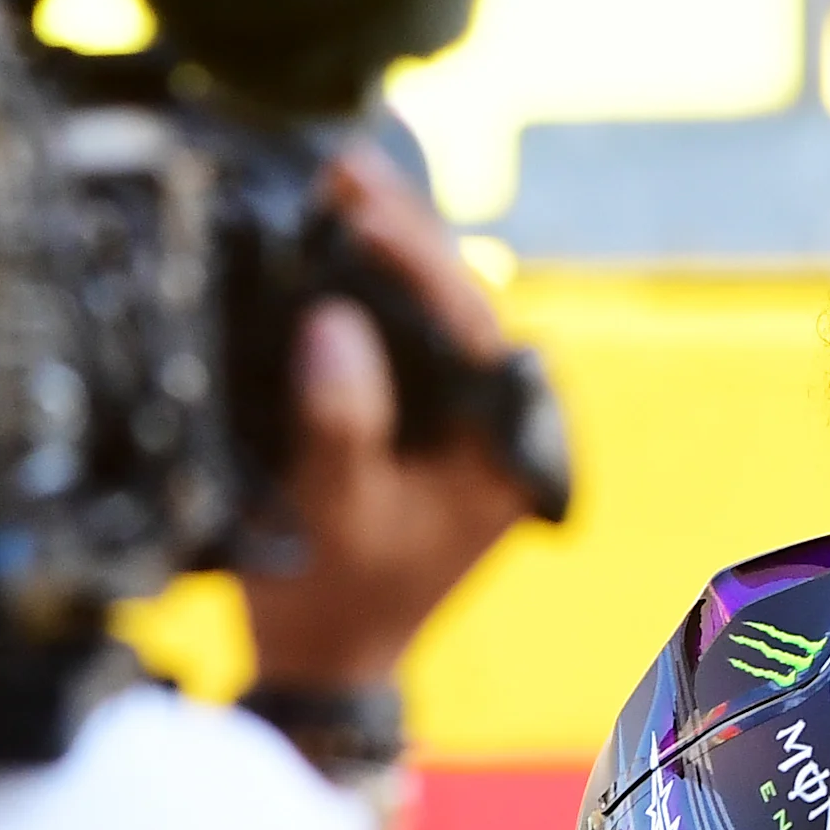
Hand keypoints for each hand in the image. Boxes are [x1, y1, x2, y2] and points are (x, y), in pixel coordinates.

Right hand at [237, 146, 536, 692]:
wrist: (325, 662)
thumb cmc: (335, 598)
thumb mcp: (334, 513)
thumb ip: (342, 423)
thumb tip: (334, 325)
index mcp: (504, 448)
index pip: (472, 324)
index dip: (416, 256)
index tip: (362, 205)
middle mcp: (499, 424)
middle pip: (457, 300)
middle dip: (401, 230)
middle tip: (343, 167)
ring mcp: (465, 420)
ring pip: (433, 309)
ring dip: (386, 247)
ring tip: (335, 181)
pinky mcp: (427, 419)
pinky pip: (406, 335)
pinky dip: (370, 287)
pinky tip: (333, 237)